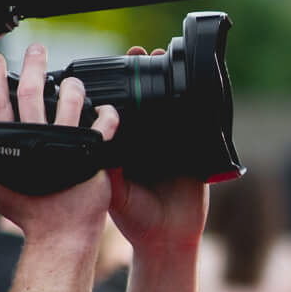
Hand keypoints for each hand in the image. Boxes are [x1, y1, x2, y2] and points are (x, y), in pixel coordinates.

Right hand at [0, 46, 115, 246]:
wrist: (60, 232)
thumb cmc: (27, 213)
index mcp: (10, 145)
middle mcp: (37, 140)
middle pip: (30, 93)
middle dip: (32, 66)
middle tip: (36, 49)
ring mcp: (66, 145)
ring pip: (69, 103)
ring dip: (72, 86)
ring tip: (73, 79)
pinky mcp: (93, 154)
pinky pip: (104, 127)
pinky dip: (108, 115)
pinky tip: (109, 108)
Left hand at [104, 48, 206, 259]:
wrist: (168, 240)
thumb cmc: (135, 219)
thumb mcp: (112, 188)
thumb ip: (105, 163)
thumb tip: (93, 132)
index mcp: (126, 150)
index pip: (120, 111)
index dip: (118, 87)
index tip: (115, 65)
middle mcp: (148, 146)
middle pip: (147, 104)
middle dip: (144, 78)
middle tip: (141, 51)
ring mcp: (172, 149)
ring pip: (171, 112)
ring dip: (169, 88)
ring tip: (163, 61)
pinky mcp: (195, 156)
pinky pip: (196, 130)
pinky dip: (194, 111)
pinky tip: (191, 92)